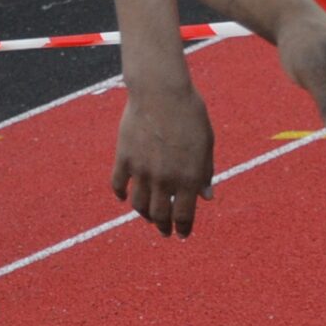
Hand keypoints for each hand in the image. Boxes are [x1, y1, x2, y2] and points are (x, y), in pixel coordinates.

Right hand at [113, 76, 217, 235]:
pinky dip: (121, 194)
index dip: (183, 228)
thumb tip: (206, 196)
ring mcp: (142, 170)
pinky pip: (118, 184)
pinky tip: (124, 197)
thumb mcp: (205, 144)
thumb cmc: (189, 114)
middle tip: (165, 230)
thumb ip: (205, 172)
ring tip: (148, 216)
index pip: (184, 215)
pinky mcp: (124, 158)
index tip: (181, 234)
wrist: (161, 92)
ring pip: (138, 204)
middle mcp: (165, 179)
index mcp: (189, 177)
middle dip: (163, 226)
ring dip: (144, 215)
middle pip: (160, 215)